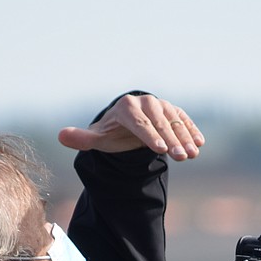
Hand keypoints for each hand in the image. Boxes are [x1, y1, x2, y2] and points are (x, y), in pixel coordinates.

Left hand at [57, 94, 204, 161]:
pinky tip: (200, 143)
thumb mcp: (98, 138)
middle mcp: (145, 103)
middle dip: (171, 140)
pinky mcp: (173, 110)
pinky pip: (184, 120)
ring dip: (185, 137)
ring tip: (192, 154)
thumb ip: (82, 139)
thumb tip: (61, 136)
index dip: (150, 136)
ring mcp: (161, 105)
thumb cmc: (112, 134)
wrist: (127, 123)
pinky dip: (192, 130)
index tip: (160, 149)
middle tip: (180, 157)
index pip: (139, 123)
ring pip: (174, 121)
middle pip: (160, 123)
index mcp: (125, 108)